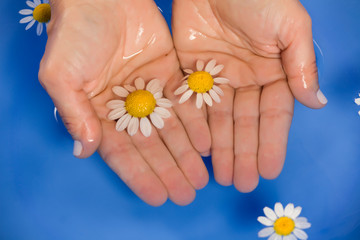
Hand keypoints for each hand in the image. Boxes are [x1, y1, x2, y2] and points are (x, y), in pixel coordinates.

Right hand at [39, 0, 210, 205]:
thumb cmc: (74, 33)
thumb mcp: (61, 75)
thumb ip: (74, 114)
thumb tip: (85, 151)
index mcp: (98, 112)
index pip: (121, 152)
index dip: (139, 175)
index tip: (158, 196)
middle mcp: (126, 106)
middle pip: (151, 145)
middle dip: (169, 169)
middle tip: (187, 193)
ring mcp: (149, 90)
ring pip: (171, 129)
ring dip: (186, 154)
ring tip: (201, 177)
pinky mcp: (168, 73)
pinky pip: (184, 103)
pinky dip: (195, 123)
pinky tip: (207, 144)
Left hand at [172, 0, 326, 191]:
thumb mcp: (291, 26)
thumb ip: (302, 65)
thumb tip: (316, 102)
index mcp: (273, 72)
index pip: (273, 115)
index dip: (272, 143)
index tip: (270, 170)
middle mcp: (245, 80)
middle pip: (244, 124)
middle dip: (244, 154)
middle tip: (241, 183)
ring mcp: (217, 77)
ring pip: (219, 120)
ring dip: (221, 149)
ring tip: (221, 177)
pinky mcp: (191, 71)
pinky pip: (194, 104)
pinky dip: (197, 128)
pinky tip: (199, 150)